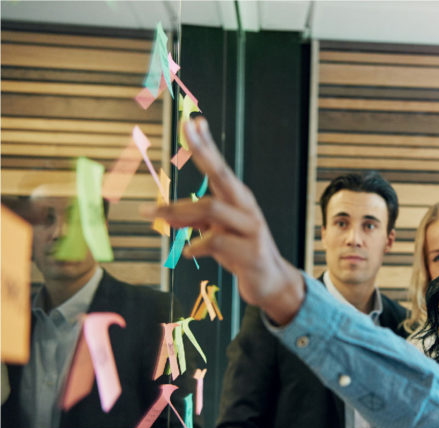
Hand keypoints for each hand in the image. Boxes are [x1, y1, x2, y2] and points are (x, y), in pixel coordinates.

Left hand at [144, 117, 304, 323]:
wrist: (272, 283)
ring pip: (211, 208)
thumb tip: (164, 212)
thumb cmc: (242, 252)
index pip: (219, 167)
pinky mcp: (250, 252)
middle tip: (187, 128)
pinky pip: (215, 241)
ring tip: (154, 216)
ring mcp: (251, 229)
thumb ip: (194, 221)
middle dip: (203, 150)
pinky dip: (196, 245)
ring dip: (178, 211)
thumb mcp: (215, 233)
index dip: (205, 144)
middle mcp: (246, 208)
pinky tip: (188, 252)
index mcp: (238, 200)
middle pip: (221, 174)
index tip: (192, 121)